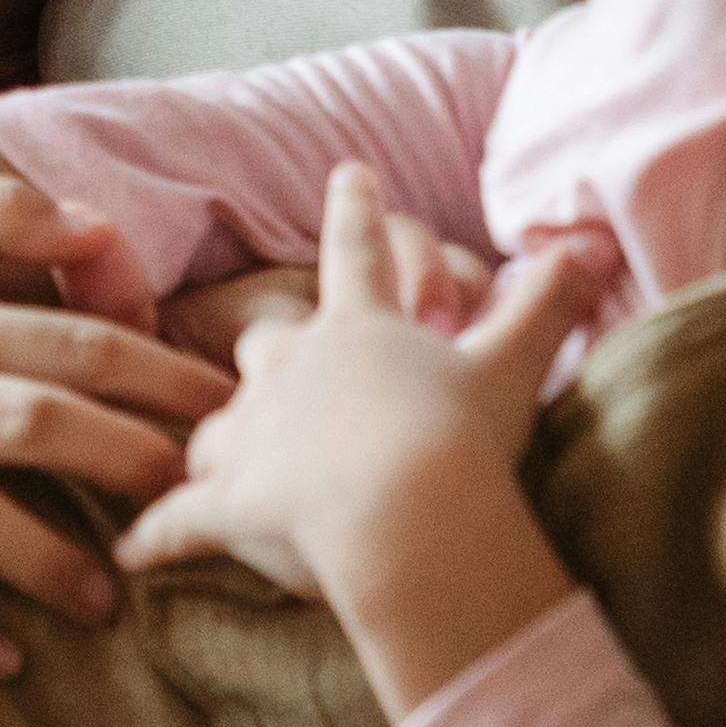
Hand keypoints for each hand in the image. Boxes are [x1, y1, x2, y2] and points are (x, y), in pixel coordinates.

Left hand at [114, 161, 613, 711]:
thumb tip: (593, 241)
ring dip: (220, 445)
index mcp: (360, 328)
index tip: (349, 170)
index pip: (360, 251)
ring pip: (218, 427)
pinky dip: (157, 536)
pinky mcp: (227, 501)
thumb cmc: (461, 435)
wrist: (409, 512)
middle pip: (266, 340)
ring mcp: (253, 432)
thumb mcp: (514, 364)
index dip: (358, 210)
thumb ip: (549, 303)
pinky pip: (180, 520)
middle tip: (281, 364)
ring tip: (214, 467)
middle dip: (271, 350)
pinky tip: (132, 556)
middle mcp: (291, 365)